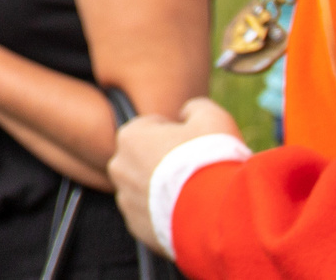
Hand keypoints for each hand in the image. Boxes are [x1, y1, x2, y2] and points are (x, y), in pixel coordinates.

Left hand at [112, 97, 241, 246]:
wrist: (217, 214)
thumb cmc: (212, 160)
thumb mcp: (212, 118)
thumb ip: (195, 108)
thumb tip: (187, 113)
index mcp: (129, 136)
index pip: (150, 128)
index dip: (177, 135)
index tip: (195, 147)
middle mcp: (119, 167)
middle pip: (145, 159)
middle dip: (166, 164)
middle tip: (197, 172)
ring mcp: (126, 199)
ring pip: (146, 190)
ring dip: (165, 191)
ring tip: (196, 197)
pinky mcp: (137, 227)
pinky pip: (151, 217)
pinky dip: (166, 215)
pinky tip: (189, 216)